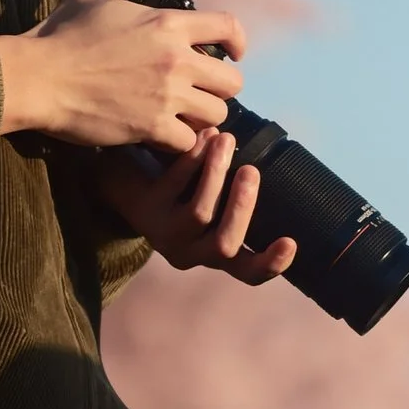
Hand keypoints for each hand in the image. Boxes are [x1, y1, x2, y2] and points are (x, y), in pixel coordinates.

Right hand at [0, 0, 247, 149]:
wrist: (37, 77)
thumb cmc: (61, 34)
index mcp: (168, 23)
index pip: (229, 27)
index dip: (238, 43)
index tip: (233, 54)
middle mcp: (175, 59)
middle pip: (232, 82)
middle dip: (219, 89)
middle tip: (199, 94)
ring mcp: (166, 95)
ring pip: (216, 115)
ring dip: (200, 118)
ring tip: (181, 118)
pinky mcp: (150, 128)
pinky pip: (188, 142)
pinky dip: (177, 143)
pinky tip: (160, 137)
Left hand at [95, 128, 297, 285]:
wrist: (118, 179)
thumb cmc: (179, 184)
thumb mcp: (210, 196)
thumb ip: (236, 191)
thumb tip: (270, 160)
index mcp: (212, 252)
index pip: (247, 272)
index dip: (271, 263)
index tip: (291, 241)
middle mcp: (189, 252)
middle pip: (225, 246)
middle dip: (243, 207)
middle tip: (251, 170)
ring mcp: (165, 235)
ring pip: (200, 214)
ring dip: (217, 174)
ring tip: (226, 139)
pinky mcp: (145, 211)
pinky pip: (175, 186)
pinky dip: (194, 159)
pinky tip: (204, 135)